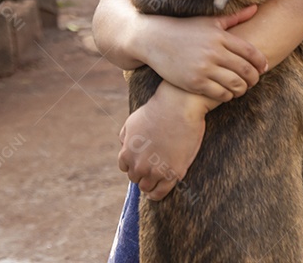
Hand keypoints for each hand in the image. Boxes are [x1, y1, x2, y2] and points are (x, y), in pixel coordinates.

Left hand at [118, 84, 208, 200]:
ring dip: (149, 183)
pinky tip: (157, 193)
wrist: (178, 107)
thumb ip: (125, 137)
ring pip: (146, 187)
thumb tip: (124, 146)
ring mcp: (155, 172)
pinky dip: (157, 195)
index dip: (134, 163)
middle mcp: (138, 166)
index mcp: (127, 153)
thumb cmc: (156, 111)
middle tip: (152, 165)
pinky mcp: (172, 174)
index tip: (142, 160)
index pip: (125, 167)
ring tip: (156, 179)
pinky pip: (160, 193)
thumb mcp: (132, 121)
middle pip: (136, 178)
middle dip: (142, 172)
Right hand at [140, 4, 264, 101]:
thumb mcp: (209, 21)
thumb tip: (256, 8)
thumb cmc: (184, 29)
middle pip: (245, 70)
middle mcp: (213, 52)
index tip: (264, 68)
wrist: (154, 40)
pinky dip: (227, 96)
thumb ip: (234, 17)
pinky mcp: (194, 82)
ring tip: (241, 88)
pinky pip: (219, 94)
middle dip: (254, 78)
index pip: (250, 52)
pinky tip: (226, 93)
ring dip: (242, 89)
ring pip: (234, 85)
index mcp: (220, 36)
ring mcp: (203, 68)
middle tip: (254, 81)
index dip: (260, 62)